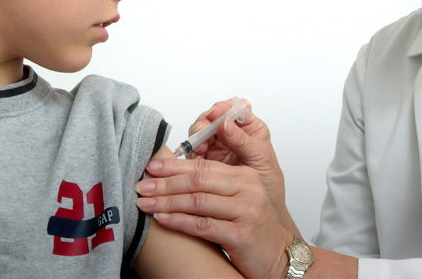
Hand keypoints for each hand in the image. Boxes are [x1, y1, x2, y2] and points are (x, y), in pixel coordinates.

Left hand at [137, 158, 292, 278]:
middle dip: (166, 182)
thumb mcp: (237, 199)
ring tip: (145, 203)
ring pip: (198, 201)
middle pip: (198, 180)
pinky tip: (162, 219)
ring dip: (167, 201)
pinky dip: (178, 221)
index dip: (174, 165)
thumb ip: (214, 186)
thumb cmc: (253, 227)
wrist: (278, 256)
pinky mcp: (242, 235)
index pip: (204, 165)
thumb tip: (173, 177)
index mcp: (244, 176)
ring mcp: (246, 211)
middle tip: (142, 185)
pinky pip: (203, 225)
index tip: (151, 166)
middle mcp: (247, 189)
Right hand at [187, 101, 288, 219]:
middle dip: (205, 123)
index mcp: (250, 128)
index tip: (216, 115)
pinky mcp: (206, 160)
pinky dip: (192, 152)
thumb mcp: (261, 161)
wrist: (259, 215)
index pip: (234, 108)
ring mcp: (217, 146)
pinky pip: (194, 150)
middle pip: (212, 118)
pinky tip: (195, 158)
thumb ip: (244, 142)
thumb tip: (226, 123)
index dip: (223, 109)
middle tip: (201, 131)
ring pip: (200, 132)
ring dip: (196, 137)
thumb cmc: (268, 185)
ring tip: (199, 149)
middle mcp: (232, 134)